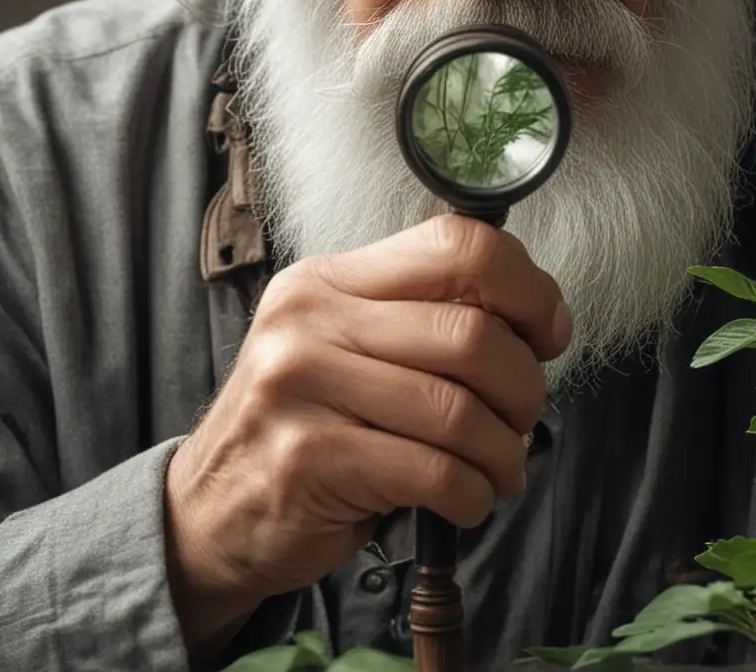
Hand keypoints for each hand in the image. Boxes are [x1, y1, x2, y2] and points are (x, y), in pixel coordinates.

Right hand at [161, 213, 572, 656]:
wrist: (208, 512)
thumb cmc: (304, 428)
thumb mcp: (347, 349)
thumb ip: (421, 319)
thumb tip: (534, 316)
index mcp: (331, 279)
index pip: (457, 243)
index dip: (527, 288)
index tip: (547, 334)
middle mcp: (311, 319)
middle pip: (472, 332)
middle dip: (524, 386)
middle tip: (522, 418)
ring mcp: (303, 386)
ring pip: (460, 410)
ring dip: (503, 453)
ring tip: (499, 470)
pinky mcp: (310, 458)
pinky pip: (435, 473)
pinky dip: (472, 496)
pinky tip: (465, 501)